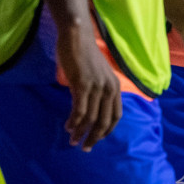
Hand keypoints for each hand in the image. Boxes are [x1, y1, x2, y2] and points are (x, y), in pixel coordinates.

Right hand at [56, 21, 121, 150]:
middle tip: (84, 148)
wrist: (77, 36)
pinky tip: (67, 127)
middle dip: (94, 137)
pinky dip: (73, 121)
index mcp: (115, 86)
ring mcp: (96, 86)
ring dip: (81, 132)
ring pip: (90, 118)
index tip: (98, 139)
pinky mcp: (82, 84)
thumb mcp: (98, 74)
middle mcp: (109, 88)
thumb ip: (99, 89)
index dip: (107, 130)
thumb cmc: (85, 54)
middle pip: (104, 121)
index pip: (116, 115)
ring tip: (73, 140)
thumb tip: (92, 106)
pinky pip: (79, 110)